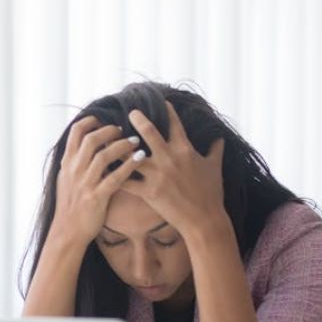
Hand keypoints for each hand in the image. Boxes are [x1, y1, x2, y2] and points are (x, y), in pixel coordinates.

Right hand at [49, 116, 146, 245]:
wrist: (67, 232)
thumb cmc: (70, 206)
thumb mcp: (65, 180)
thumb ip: (74, 163)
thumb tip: (84, 147)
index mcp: (67, 164)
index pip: (76, 133)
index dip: (90, 121)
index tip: (102, 119)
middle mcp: (74, 171)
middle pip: (92, 140)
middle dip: (109, 131)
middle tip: (122, 130)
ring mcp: (85, 184)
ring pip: (104, 156)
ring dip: (122, 145)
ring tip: (135, 142)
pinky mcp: (97, 197)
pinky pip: (115, 177)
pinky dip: (129, 166)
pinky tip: (140, 158)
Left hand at [120, 102, 226, 238]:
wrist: (205, 220)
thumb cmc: (211, 194)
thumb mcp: (215, 168)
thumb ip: (215, 150)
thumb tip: (219, 138)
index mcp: (185, 150)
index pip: (175, 124)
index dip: (167, 111)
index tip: (160, 101)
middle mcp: (169, 158)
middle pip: (149, 133)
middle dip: (138, 120)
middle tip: (129, 112)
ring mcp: (158, 175)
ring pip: (132, 156)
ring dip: (119, 148)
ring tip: (107, 140)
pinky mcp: (149, 192)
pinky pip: (126, 182)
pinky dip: (113, 176)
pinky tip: (102, 170)